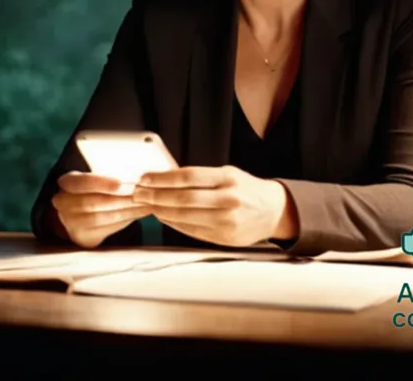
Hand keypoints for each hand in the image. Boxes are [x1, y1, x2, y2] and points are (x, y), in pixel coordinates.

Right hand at [51, 172, 152, 248]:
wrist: (77, 214)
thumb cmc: (92, 189)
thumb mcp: (92, 178)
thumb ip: (106, 175)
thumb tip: (134, 173)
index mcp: (66, 183)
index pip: (82, 182)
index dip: (102, 183)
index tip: (122, 182)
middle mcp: (64, 204)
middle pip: (95, 202)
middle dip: (121, 197)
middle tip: (141, 192)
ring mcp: (72, 224)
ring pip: (103, 217)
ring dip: (128, 210)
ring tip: (146, 202)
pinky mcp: (85, 237)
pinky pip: (109, 228)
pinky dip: (127, 220)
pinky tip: (140, 212)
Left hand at [132, 165, 297, 246]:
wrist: (273, 211)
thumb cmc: (246, 188)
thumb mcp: (228, 174)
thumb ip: (201, 177)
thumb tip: (166, 179)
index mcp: (228, 178)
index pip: (188, 176)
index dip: (163, 178)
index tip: (145, 178)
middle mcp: (228, 199)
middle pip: (183, 198)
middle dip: (156, 196)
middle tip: (138, 193)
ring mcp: (226, 221)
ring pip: (185, 216)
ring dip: (161, 211)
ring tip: (147, 205)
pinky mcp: (224, 238)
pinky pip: (192, 230)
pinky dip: (174, 224)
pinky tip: (164, 217)